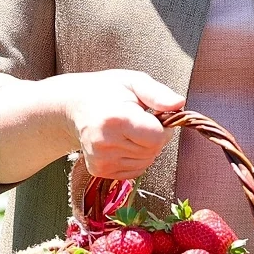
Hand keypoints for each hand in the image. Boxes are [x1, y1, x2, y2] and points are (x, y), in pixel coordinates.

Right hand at [61, 70, 183, 180]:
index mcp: (117, 119)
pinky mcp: (99, 170)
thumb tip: (179, 104)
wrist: (74, 105)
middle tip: (140, 121)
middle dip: (155, 137)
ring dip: (146, 149)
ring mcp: (100, 159)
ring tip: (130, 131)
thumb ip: (158, 93)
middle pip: (153, 151)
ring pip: (145, 163)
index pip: (157, 137)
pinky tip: (124, 143)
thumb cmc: (108, 90)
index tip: (154, 115)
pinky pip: (134, 171)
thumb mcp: (134, 81)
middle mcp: (105, 143)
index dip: (163, 127)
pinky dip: (136, 159)